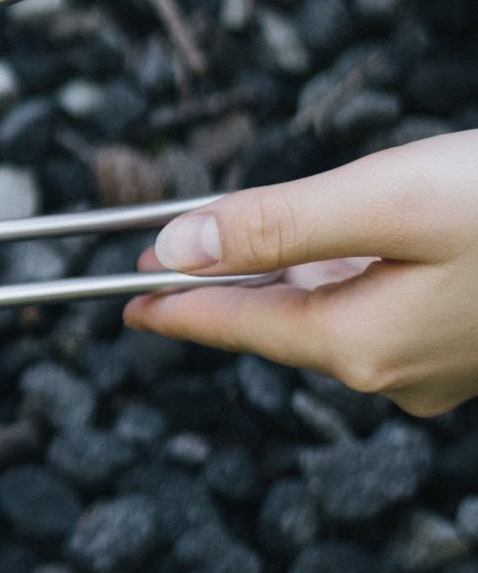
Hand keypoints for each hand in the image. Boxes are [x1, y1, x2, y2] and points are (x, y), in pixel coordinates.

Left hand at [122, 131, 477, 416]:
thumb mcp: (388, 200)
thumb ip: (279, 225)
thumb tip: (180, 246)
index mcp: (364, 346)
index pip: (241, 326)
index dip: (178, 308)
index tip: (129, 305)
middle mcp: (399, 372)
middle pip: (280, 323)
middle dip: (221, 287)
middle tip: (162, 260)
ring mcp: (439, 365)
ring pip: (330, 317)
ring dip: (278, 281)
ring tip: (229, 248)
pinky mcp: (469, 340)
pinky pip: (376, 312)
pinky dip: (335, 282)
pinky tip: (326, 255)